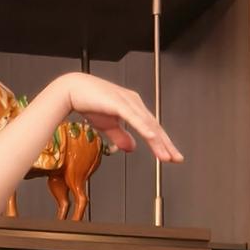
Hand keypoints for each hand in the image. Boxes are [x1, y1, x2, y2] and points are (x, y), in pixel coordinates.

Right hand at [62, 74, 182, 160]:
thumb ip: (121, 136)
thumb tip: (132, 148)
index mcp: (133, 107)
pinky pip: (135, 117)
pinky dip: (144, 128)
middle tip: (177, 158)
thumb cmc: (89, 103)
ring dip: (158, 141)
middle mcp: (134, 103)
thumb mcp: (109, 125)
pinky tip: (152, 137)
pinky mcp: (119, 102)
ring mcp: (128, 102)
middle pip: (154, 127)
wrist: (72, 90)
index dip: (162, 143)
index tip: (170, 156)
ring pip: (147, 125)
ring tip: (167, 155)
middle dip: (166, 145)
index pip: (152, 128)